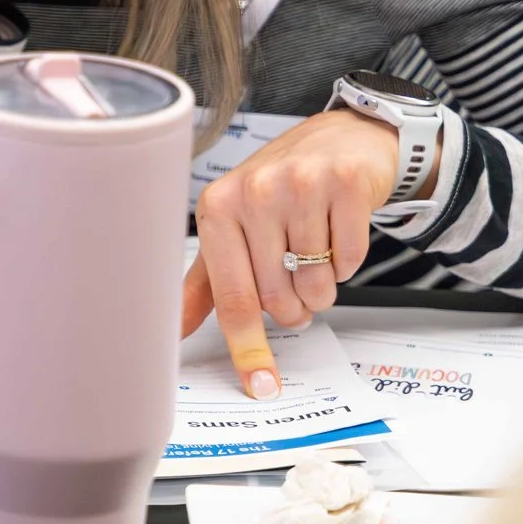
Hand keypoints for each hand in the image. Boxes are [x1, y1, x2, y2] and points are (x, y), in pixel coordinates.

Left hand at [181, 110, 414, 396]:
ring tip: (314, 257)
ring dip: (321, 287)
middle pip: (278, 297)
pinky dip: (347, 262)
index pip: (232, 295)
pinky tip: (337, 234)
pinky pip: (350, 259)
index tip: (261, 384)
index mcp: (217, 209)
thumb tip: (172, 330)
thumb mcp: (234, 227)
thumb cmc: (280, 187)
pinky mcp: (345, 184)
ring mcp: (300, 185)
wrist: (340, 139)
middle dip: (293, 309)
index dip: (248, 346)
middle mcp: (254, 193)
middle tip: (296, 289)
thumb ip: (207, 282)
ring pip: (316, 283)